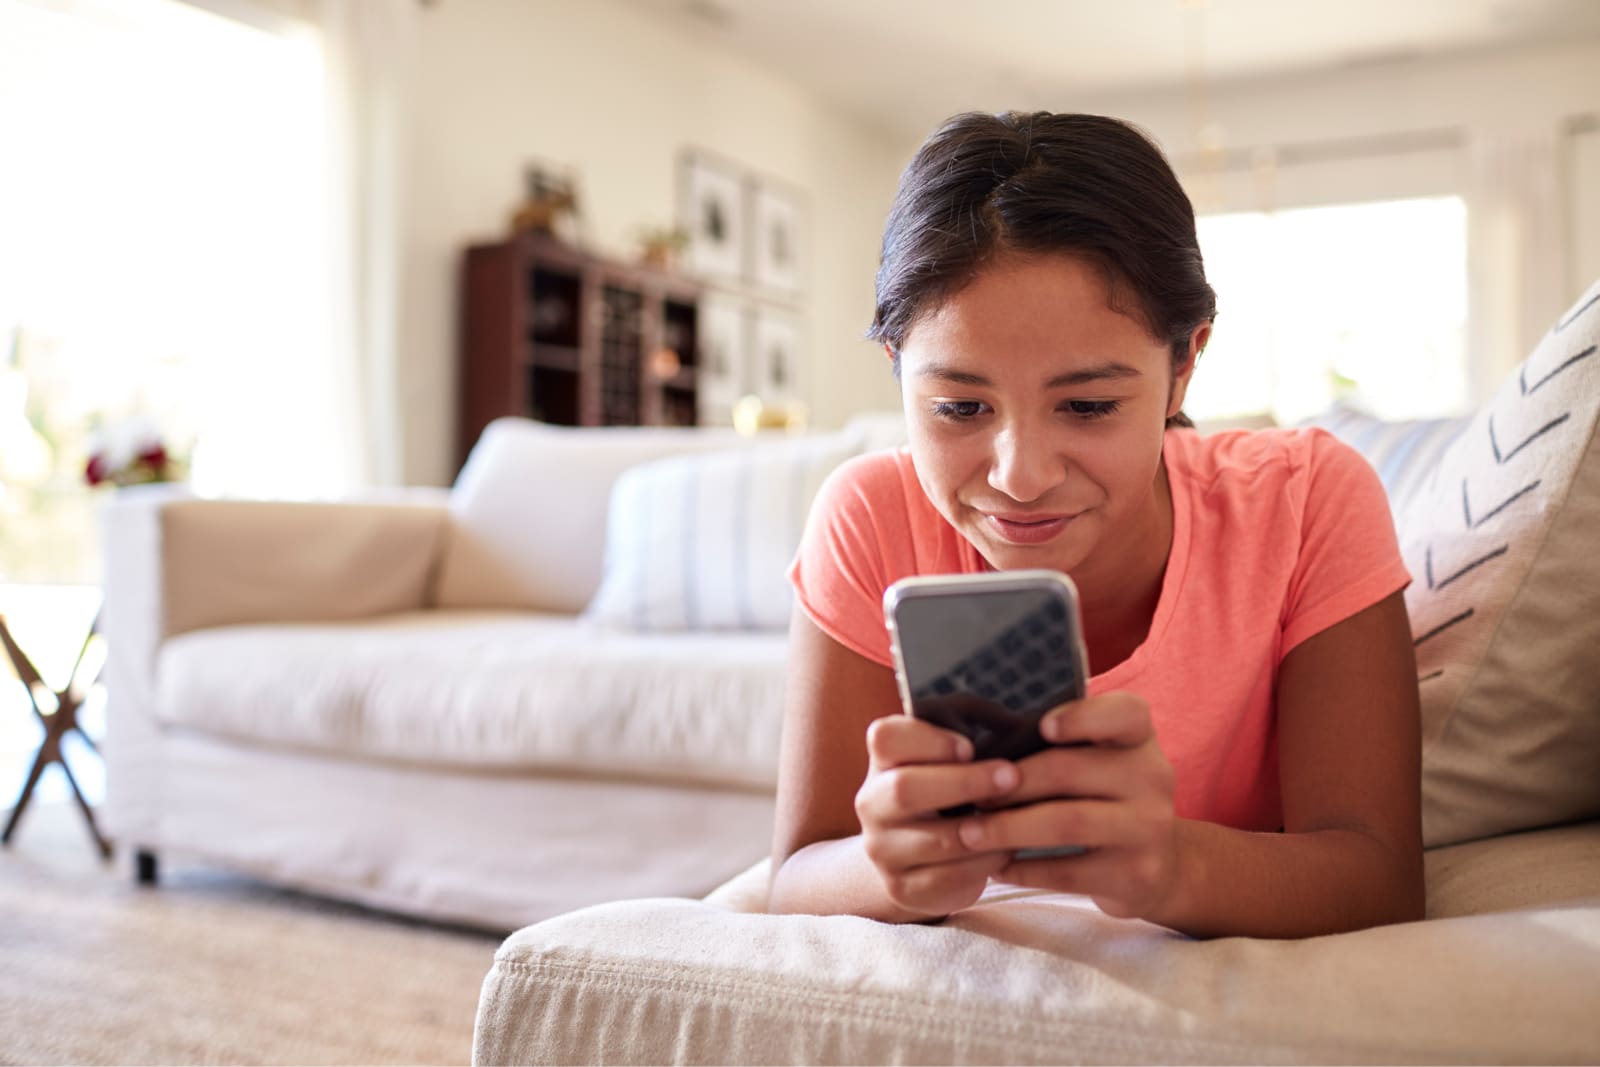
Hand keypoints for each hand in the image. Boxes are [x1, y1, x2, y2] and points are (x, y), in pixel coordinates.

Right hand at [854, 714, 1021, 918]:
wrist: (914, 856)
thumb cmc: (948, 789)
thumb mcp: (951, 754)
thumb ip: (972, 729)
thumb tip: (1018, 723)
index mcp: (882, 761)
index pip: (885, 737)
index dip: (928, 740)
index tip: (969, 746)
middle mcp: (872, 803)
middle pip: (904, 788)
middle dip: (965, 782)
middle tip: (1011, 776)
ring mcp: (882, 850)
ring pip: (936, 840)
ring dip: (986, 828)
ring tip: (1021, 817)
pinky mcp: (902, 888)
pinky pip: (950, 878)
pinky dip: (986, 863)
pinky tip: (1006, 849)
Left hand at [954, 691, 1180, 919]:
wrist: (1158, 863)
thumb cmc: (1106, 796)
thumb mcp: (1101, 758)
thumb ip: (1062, 743)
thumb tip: (986, 748)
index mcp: (1139, 738)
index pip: (1124, 712)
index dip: (1081, 716)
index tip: (1042, 726)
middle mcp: (1153, 778)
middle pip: (1069, 770)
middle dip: (1011, 784)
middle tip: (973, 796)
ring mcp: (1148, 828)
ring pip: (1065, 822)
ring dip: (1007, 828)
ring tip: (970, 834)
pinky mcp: (1136, 875)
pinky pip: (1068, 872)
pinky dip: (1024, 869)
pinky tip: (997, 866)